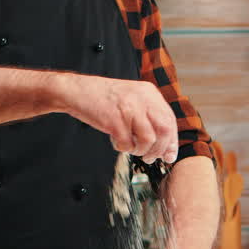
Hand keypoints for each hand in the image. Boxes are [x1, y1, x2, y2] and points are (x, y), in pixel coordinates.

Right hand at [56, 74, 177, 164]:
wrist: (77, 90)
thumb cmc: (103, 98)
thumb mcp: (132, 98)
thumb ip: (148, 114)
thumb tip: (164, 143)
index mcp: (149, 92)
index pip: (170, 120)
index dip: (172, 141)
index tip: (169, 155)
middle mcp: (142, 99)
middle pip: (165, 130)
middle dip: (159, 150)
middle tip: (149, 157)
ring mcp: (128, 109)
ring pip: (149, 139)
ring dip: (140, 150)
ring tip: (131, 149)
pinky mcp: (114, 120)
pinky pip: (126, 143)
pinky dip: (123, 148)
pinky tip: (116, 142)